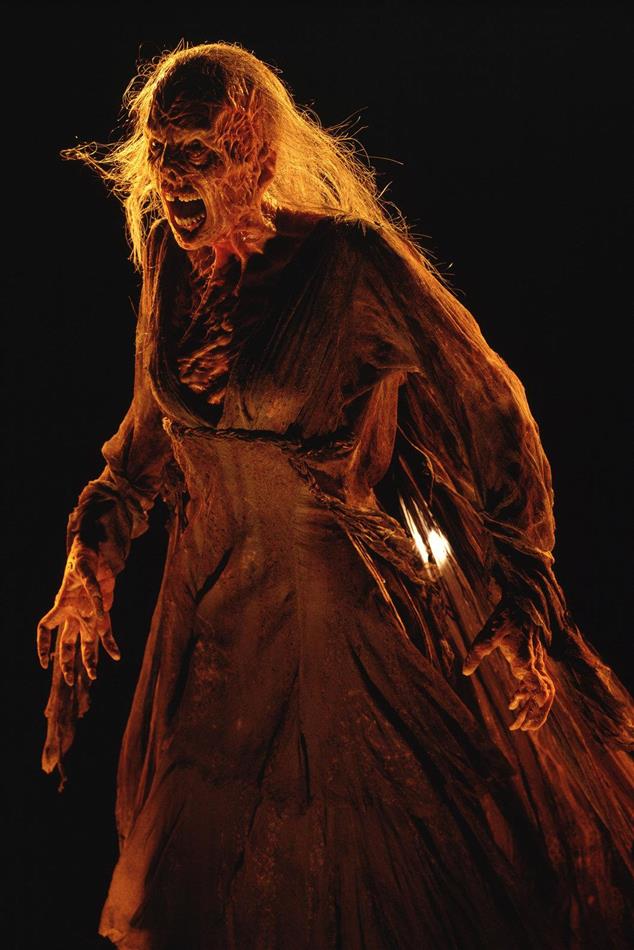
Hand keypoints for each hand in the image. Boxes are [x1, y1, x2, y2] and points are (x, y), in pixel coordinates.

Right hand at [37, 536, 119, 684]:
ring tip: (94, 676)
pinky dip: (111, 644)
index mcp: (62, 605)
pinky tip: (116, 655)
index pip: (45, 628)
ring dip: (89, 660)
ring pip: (86, 643)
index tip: (44, 663)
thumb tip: (101, 612)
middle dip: (67, 662)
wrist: (97, 552)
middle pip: (66, 643)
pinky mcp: (103, 614)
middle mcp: (73, 614)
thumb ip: (93, 589)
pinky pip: (106, 633)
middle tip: (71, 681)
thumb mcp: (86, 569)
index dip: (43, 645)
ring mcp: (88, 616)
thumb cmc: (84, 557)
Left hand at [462, 596, 554, 730]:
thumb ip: (476, 653)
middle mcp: (535, 664)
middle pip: (543, 696)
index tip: (515, 715)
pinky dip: (530, 696)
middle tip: (519, 729)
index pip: (536, 688)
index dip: (530, 703)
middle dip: (534, 714)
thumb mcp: (487, 634)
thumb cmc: (506, 618)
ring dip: (536, 710)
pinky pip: (537, 684)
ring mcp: (537, 663)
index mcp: (525, 660)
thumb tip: (465, 672)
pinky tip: (515, 702)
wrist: (523, 602)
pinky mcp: (534, 660)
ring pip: (544, 692)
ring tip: (522, 724)